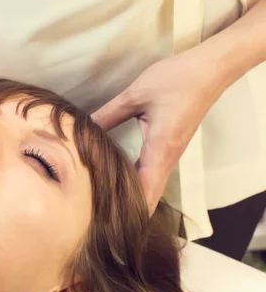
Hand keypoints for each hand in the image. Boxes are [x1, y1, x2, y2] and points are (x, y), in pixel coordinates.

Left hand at [91, 52, 224, 213]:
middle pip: (149, 193)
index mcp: (160, 149)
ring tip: (103, 201)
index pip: (146, 191)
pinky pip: (154, 170)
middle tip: (98, 216)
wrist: (209, 70)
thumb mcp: (135, 95)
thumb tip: (83, 129)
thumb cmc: (175, 81)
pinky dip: (138, 179)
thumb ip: (108, 114)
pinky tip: (119, 177)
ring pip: (151, 183)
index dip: (129, 210)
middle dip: (128, 208)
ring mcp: (171, 152)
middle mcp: (168, 157)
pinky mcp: (171, 145)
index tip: (108, 221)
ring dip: (133, 194)